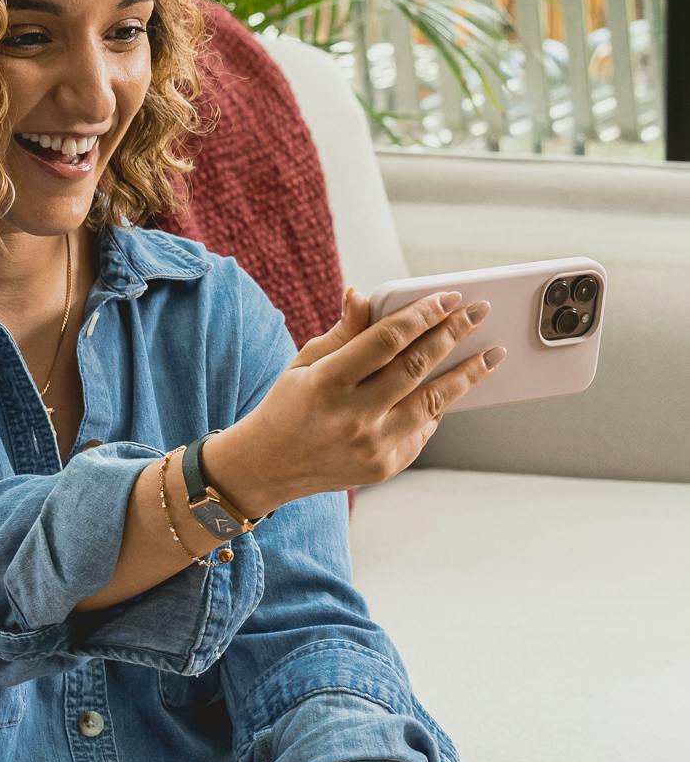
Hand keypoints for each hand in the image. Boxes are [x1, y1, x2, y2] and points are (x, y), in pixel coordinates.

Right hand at [231, 287, 501, 505]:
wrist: (269, 466)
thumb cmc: (289, 404)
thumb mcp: (305, 362)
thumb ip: (342, 332)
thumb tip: (363, 295)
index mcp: (326, 383)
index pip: (386, 341)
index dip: (422, 315)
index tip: (449, 297)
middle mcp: (352, 417)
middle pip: (416, 368)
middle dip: (453, 334)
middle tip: (480, 311)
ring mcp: (371, 446)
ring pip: (433, 402)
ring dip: (467, 374)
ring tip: (492, 354)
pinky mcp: (385, 466)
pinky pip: (422, 429)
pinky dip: (437, 406)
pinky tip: (451, 387)